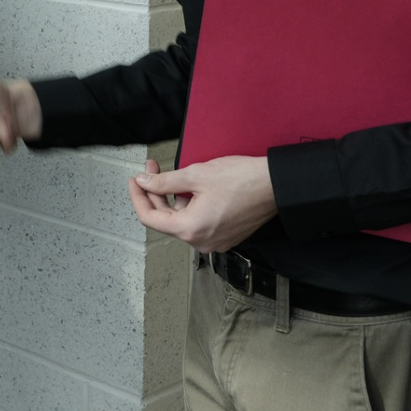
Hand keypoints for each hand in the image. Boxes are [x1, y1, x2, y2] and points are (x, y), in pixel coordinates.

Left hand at [127, 156, 276, 252]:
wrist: (275, 186)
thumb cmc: (241, 180)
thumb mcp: (195, 175)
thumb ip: (164, 182)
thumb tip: (144, 182)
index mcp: (191, 229)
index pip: (150, 218)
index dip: (138, 196)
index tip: (135, 180)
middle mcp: (201, 242)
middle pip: (165, 219)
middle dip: (155, 192)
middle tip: (152, 168)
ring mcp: (214, 241)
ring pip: (181, 220)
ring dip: (171, 198)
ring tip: (171, 174)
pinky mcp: (224, 235)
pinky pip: (196, 222)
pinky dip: (187, 205)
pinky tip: (189, 187)